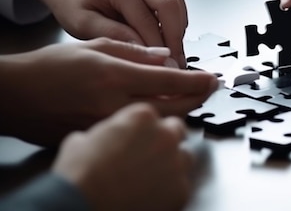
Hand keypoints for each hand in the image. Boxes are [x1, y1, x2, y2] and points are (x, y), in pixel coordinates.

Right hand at [0, 38, 217, 145]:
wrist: (15, 96)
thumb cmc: (49, 68)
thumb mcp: (93, 46)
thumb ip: (133, 51)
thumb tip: (166, 58)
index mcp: (113, 77)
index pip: (168, 82)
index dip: (196, 81)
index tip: (212, 79)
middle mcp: (113, 105)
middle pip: (171, 108)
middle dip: (196, 99)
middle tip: (208, 89)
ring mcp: (108, 127)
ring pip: (157, 123)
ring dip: (179, 111)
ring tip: (190, 97)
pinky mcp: (101, 139)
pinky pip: (138, 133)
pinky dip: (155, 121)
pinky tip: (161, 111)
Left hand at [19, 0, 188, 67]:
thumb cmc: (72, 2)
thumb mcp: (82, 24)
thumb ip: (113, 35)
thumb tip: (144, 49)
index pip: (145, 18)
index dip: (156, 45)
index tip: (162, 67)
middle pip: (170, 3)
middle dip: (175, 35)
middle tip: (175, 61)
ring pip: (177, 0)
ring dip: (179, 28)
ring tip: (174, 53)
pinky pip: (174, 0)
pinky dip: (176, 21)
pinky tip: (169, 39)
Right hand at [52, 103, 194, 210]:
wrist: (81, 205)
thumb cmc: (79, 173)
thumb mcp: (84, 138)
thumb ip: (107, 130)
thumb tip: (106, 136)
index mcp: (142, 116)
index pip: (154, 115)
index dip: (146, 128)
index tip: (139, 137)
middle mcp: (165, 135)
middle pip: (176, 130)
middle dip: (165, 140)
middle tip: (148, 155)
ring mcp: (176, 162)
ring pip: (184, 157)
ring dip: (172, 163)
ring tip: (150, 177)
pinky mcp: (181, 189)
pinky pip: (181, 185)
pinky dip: (170, 189)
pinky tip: (151, 194)